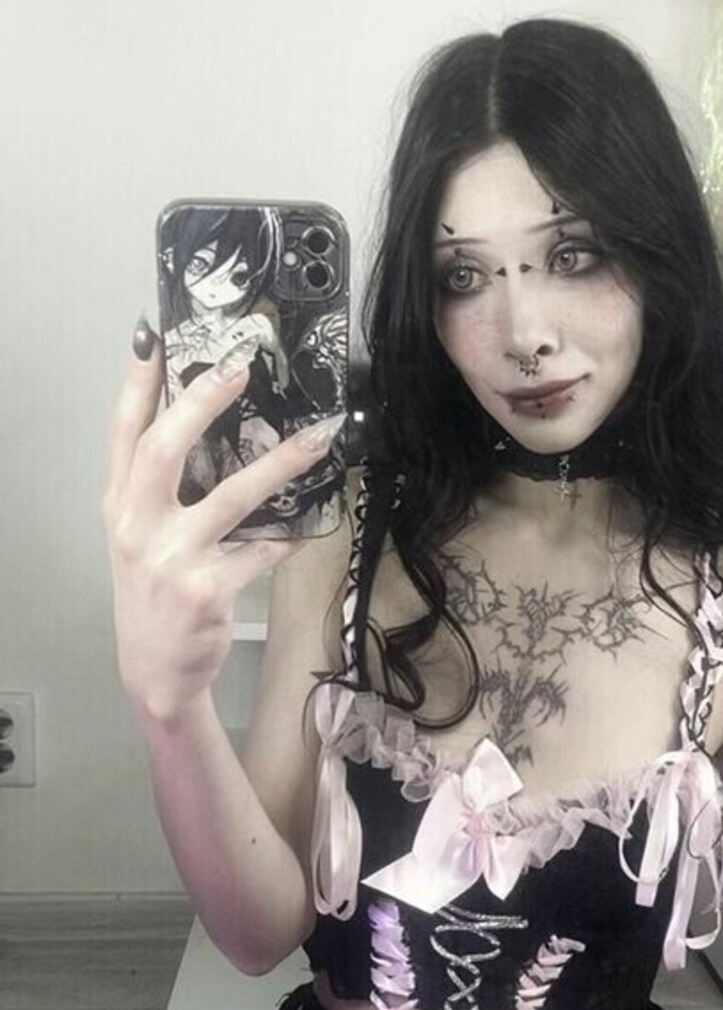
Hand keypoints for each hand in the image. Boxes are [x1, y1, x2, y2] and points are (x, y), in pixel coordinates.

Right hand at [103, 329, 340, 722]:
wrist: (155, 672)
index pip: (122, 432)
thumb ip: (159, 489)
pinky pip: (259, 551)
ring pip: (230, 497)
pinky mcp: (207, 590)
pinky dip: (286, 538)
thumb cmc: (154, 595)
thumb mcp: (139, 537)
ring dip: (279, 464)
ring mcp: (172, 559)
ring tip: (317, 437)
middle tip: (240, 367)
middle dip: (202, 402)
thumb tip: (204, 426)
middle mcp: (137, 527)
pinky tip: (305, 528)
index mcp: (119, 505)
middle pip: (164, 449)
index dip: (137, 384)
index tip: (155, 337)